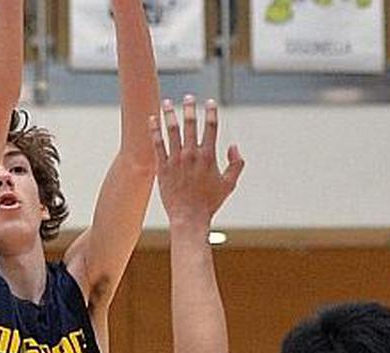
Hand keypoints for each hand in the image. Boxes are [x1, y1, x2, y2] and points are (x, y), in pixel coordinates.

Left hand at [149, 95, 244, 227]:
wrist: (189, 217)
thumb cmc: (210, 202)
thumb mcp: (229, 184)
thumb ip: (236, 164)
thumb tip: (234, 147)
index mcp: (208, 156)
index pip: (211, 128)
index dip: (211, 112)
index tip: (210, 102)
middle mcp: (191, 155)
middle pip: (190, 124)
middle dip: (190, 108)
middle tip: (188, 97)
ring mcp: (175, 160)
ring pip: (172, 131)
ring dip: (170, 115)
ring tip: (167, 103)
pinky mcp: (162, 167)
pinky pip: (157, 144)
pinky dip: (155, 131)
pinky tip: (152, 120)